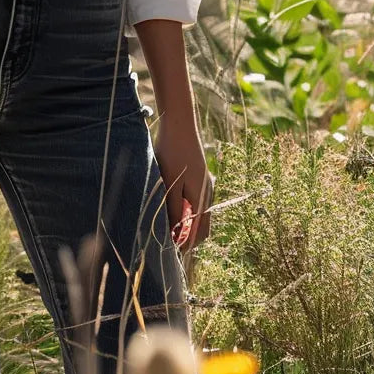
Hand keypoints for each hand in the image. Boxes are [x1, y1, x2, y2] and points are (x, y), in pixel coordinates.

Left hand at [153, 118, 214, 250]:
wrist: (180, 124)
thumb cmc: (172, 153)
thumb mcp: (169, 184)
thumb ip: (173, 209)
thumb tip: (174, 234)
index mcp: (202, 199)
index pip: (200, 234)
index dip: (185, 245)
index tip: (169, 249)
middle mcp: (207, 194)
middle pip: (201, 226)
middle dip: (186, 235)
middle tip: (165, 236)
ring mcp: (205, 184)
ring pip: (198, 213)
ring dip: (184, 221)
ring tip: (165, 219)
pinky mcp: (199, 175)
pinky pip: (195, 200)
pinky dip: (185, 208)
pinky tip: (169, 200)